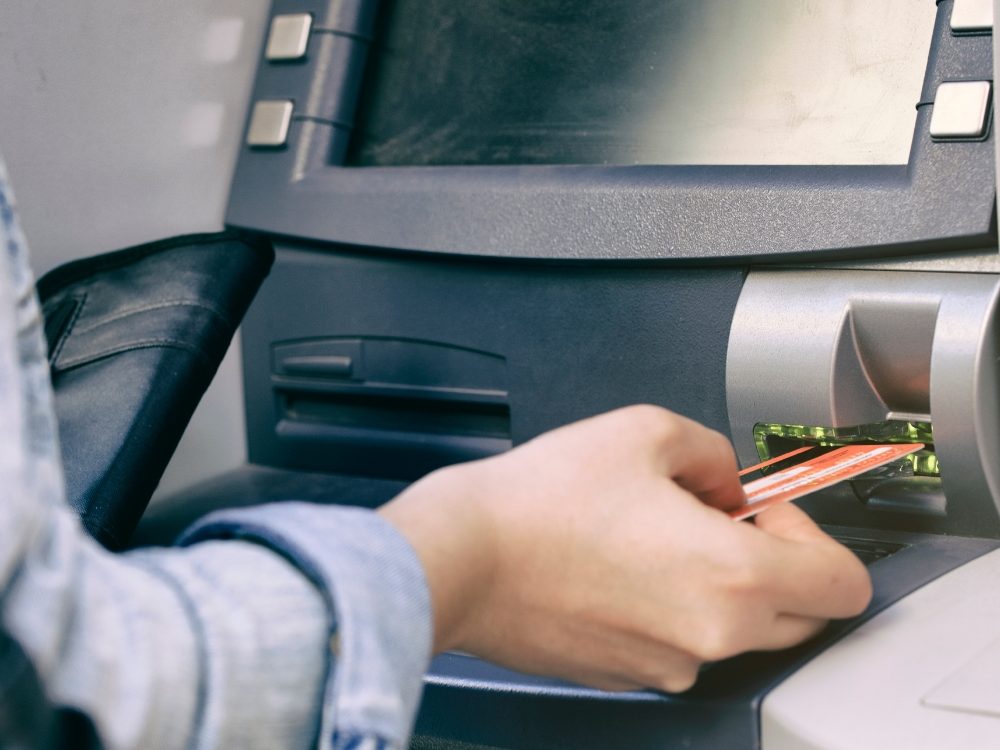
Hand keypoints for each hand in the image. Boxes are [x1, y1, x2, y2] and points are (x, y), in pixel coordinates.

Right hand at [379, 405, 871, 691]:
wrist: (464, 557)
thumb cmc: (541, 502)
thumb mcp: (645, 431)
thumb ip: (714, 451)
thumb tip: (725, 480)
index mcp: (733, 577)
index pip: (845, 586)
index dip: (816, 538)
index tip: (766, 515)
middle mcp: (711, 636)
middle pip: (797, 614)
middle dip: (770, 562)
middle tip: (712, 519)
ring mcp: (668, 664)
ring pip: (733, 629)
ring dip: (716, 584)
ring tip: (651, 538)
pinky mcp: (628, 675)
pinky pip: (679, 644)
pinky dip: (669, 609)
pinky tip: (618, 566)